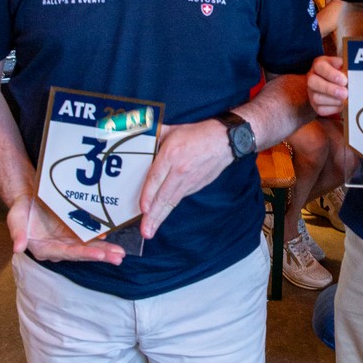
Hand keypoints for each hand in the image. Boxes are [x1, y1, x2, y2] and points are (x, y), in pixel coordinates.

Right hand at [6, 192, 126, 264]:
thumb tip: (18, 247)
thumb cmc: (21, 208)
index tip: (99, 255)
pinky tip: (114, 238)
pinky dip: (101, 238)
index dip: (83, 254)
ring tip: (120, 254)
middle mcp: (58, 247)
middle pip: (81, 253)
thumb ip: (17, 232)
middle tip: (118, 257)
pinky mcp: (73, 233)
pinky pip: (89, 237)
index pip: (66, 253)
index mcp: (44, 249)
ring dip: (105, 250)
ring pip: (88, 247)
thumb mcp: (15, 217)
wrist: (28, 197)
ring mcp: (67, 240)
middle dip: (101, 255)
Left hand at [138, 119, 230, 238]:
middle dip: (153, 216)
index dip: (148, 196)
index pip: (156, 178)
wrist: (224, 141)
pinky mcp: (196, 186)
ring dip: (160, 217)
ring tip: (151, 230)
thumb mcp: (173, 130)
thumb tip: (138, 136)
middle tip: (145, 232)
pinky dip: (170, 207)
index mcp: (171, 155)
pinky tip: (162, 215)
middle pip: (163, 197)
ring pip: (172, 201)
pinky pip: (180, 197)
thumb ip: (155, 136)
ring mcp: (189, 180)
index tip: (143, 209)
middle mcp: (180, 170)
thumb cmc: (197, 134)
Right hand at [307, 53, 347, 119]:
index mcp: (318, 65)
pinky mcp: (314, 105)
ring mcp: (311, 92)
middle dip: (330, 89)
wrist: (330, 83)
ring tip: (344, 99)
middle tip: (345, 93)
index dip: (332, 74)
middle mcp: (311, 78)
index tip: (344, 81)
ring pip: (316, 98)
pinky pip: (321, 109)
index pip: (320, 67)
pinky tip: (340, 104)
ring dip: (333, 100)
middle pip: (314, 82)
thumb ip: (343, 65)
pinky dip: (332, 109)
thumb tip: (345, 68)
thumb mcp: (340, 64)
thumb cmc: (337, 72)